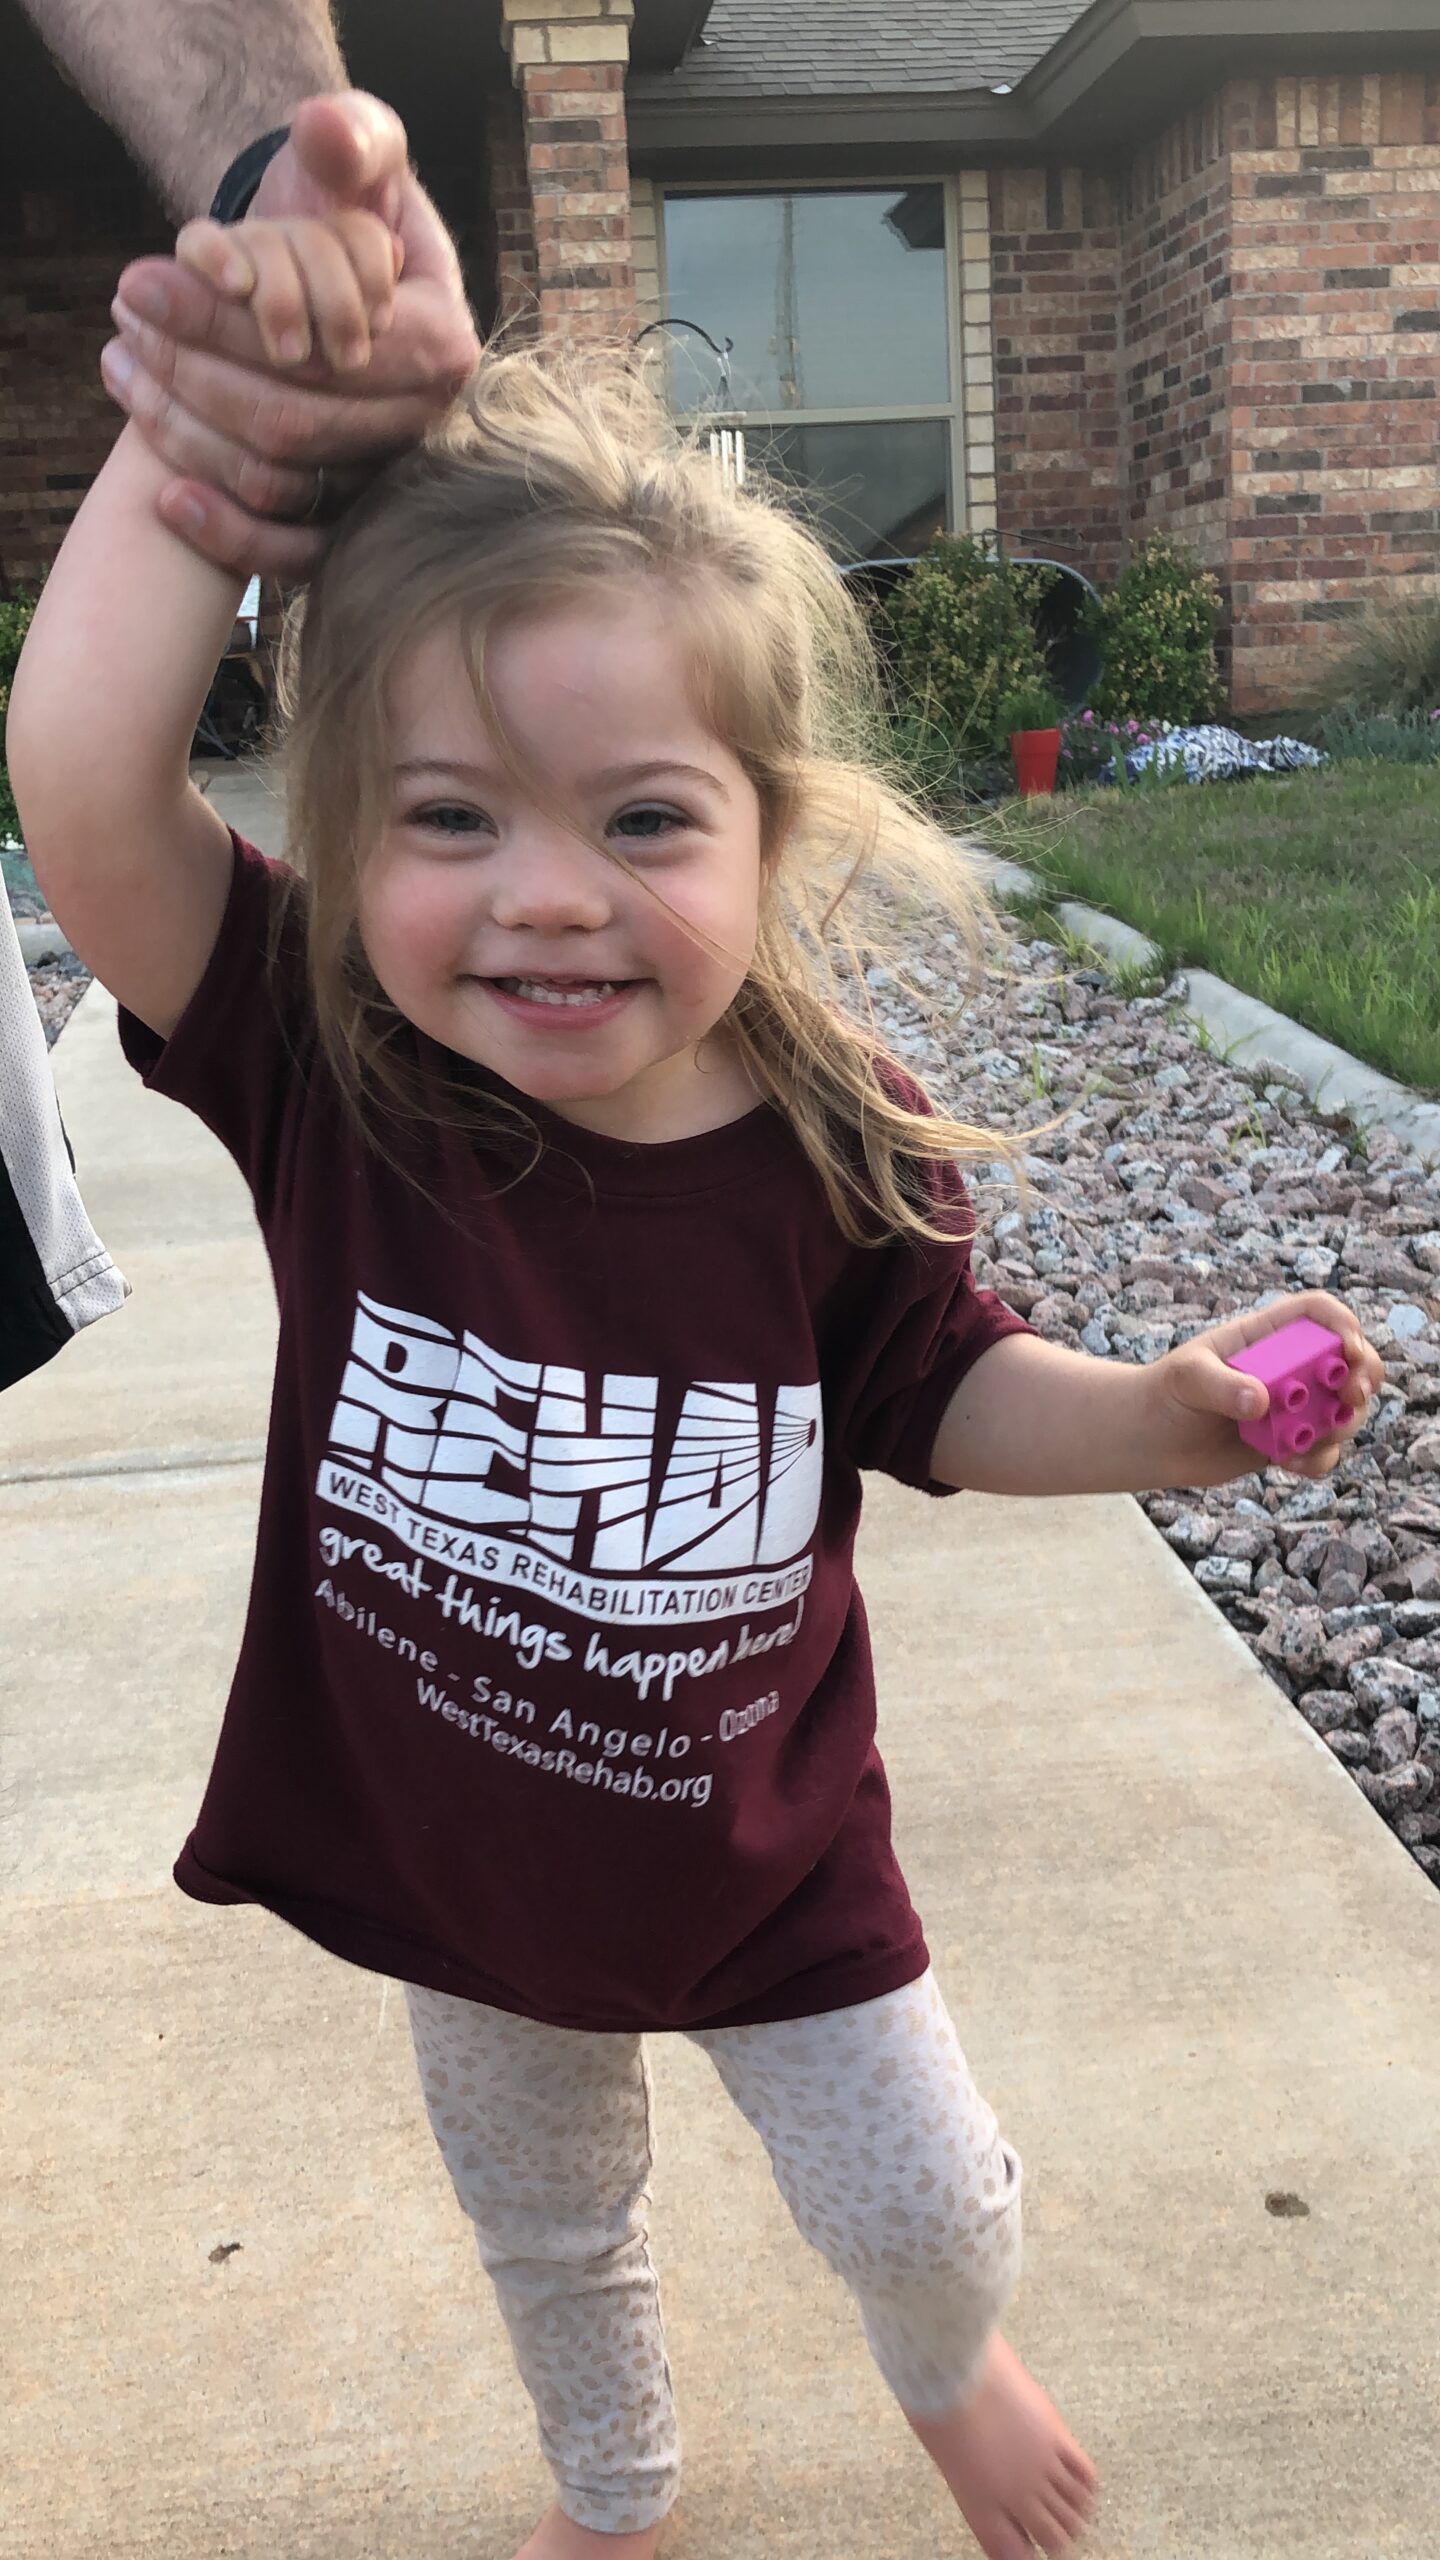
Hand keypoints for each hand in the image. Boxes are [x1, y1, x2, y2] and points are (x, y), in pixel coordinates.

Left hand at [99, 91, 479, 579]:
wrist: (339, 274)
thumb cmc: (347, 215)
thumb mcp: (359, 159)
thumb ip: (353, 139)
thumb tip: (325, 134)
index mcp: (441, 347)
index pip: (328, 354)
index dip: (229, 323)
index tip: (141, 281)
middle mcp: (423, 428)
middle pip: (295, 423)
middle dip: (194, 371)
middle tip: (123, 325)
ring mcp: (387, 483)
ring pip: (279, 482)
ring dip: (188, 436)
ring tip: (124, 371)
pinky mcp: (350, 526)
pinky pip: (292, 554)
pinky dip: (227, 533)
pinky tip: (166, 495)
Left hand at [1146, 1291, 1384, 1487]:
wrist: (1151, 1440)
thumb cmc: (1166, 1393)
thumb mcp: (1186, 1378)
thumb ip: (1220, 1385)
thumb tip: (1261, 1402)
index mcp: (1268, 1336)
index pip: (1317, 1314)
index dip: (1343, 1324)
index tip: (1349, 1348)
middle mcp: (1289, 1367)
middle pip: (1348, 1359)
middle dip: (1364, 1375)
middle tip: (1354, 1395)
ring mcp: (1293, 1406)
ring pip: (1344, 1409)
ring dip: (1343, 1424)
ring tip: (1313, 1440)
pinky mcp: (1288, 1441)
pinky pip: (1322, 1450)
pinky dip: (1318, 1459)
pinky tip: (1290, 1464)